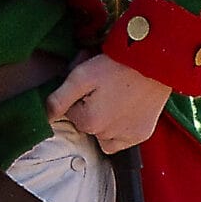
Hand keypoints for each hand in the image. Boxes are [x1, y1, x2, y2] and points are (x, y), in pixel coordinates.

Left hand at [48, 54, 171, 152]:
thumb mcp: (81, 75)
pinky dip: (120, 129)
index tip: (90, 81)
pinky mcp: (141, 134)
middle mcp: (105, 135)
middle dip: (90, 106)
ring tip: (116, 97)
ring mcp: (126, 137)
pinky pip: (122, 139)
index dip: (77, 94)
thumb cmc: (117, 65)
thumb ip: (59, 99)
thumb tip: (45, 117)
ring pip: (102, 133)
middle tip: (104, 84)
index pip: (70, 112)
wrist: (155, 62)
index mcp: (87, 122)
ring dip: (104, 119)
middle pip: (87, 123)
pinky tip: (126, 110)